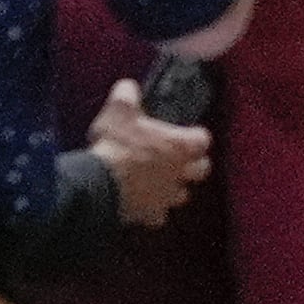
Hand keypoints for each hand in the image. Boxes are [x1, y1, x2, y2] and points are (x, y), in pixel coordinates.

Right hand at [86, 80, 211, 227]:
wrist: (100, 184)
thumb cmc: (116, 145)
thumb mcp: (118, 111)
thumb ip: (127, 96)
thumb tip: (127, 87)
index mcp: (180, 145)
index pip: (203, 139)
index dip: (194, 136)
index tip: (184, 134)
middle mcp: (181, 172)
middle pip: (202, 170)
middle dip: (192, 165)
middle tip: (176, 158)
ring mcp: (168, 196)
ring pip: (181, 195)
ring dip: (172, 188)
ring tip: (157, 181)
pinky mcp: (151, 215)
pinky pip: (158, 215)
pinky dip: (152, 210)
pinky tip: (140, 202)